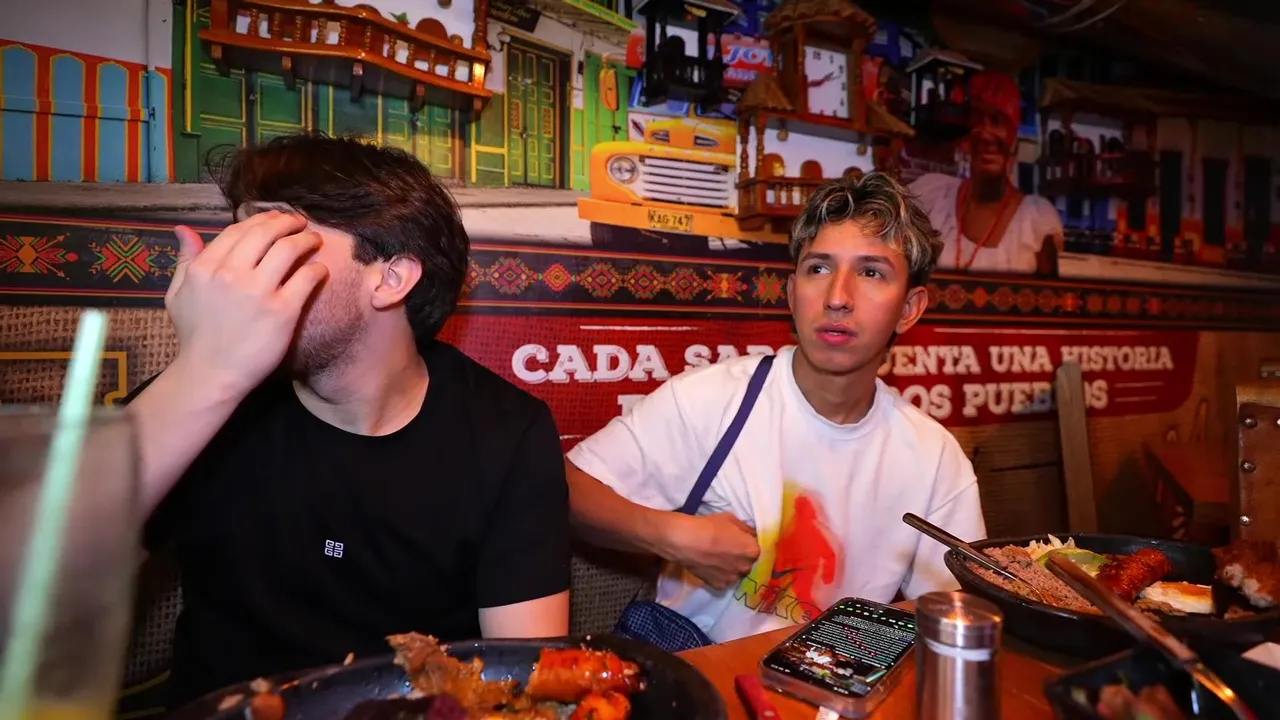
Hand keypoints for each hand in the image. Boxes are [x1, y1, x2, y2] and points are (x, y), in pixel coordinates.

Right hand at [165, 211, 328, 400]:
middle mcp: (230, 274)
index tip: (275, 220)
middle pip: (265, 233)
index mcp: (205, 267)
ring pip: (288, 249)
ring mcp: (257, 292)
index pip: (237, 230)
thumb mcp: (178, 294)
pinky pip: (306, 278)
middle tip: (300, 223)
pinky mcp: (282, 311)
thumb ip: (185, 260)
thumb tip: (184, 229)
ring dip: (305, 239)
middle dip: (286, 223)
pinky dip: (316, 269)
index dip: (260, 220)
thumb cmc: (195, 336)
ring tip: (314, 240)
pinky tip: (320, 270)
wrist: (212, 374)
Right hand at [663, 512, 759, 590]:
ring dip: (731, 567)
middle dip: (741, 557)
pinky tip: (710, 566)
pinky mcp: (719, 585)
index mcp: (752, 550)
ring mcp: (732, 578)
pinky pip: (724, 580)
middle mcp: (746, 567)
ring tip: (717, 558)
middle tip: (728, 549)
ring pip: (736, 573)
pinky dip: (719, 575)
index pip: (756, 549)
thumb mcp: (731, 519)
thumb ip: (746, 529)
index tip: (739, 541)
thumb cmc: (709, 526)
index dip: (747, 544)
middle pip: (748, 563)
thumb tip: (751, 535)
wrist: (685, 541)